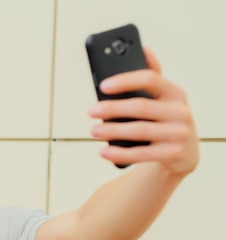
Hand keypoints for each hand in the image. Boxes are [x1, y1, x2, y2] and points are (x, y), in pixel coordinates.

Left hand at [88, 47, 199, 175]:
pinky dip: (119, 153)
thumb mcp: (164, 99)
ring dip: (111, 131)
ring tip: (93, 130)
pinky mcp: (173, 154)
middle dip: (112, 108)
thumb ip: (152, 78)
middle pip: (141, 106)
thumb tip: (143, 48)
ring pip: (139, 130)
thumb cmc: (166, 121)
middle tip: (91, 110)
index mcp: (176, 93)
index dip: (125, 80)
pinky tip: (103, 151)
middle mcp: (180, 112)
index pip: (150, 79)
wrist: (184, 155)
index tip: (103, 85)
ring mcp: (178, 134)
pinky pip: (140, 154)